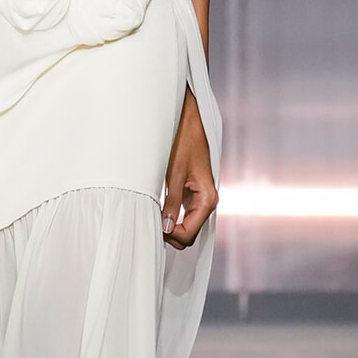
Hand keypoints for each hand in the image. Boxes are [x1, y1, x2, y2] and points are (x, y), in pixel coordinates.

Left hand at [161, 88, 218, 249]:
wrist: (189, 123)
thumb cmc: (183, 144)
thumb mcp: (174, 174)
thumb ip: (172, 203)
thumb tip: (166, 228)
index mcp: (207, 199)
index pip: (190, 233)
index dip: (171, 235)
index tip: (153, 226)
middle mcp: (207, 201)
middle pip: (189, 234)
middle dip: (170, 234)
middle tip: (150, 221)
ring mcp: (200, 198)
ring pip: (187, 226)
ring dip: (170, 226)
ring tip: (152, 215)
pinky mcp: (193, 193)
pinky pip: (184, 214)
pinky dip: (172, 217)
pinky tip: (158, 210)